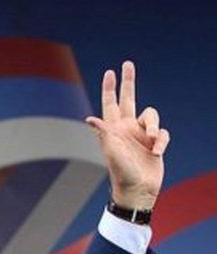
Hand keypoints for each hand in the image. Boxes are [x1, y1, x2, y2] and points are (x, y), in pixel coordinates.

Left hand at [85, 61, 169, 210]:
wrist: (137, 189)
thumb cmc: (121, 172)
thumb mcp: (111, 151)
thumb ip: (103, 133)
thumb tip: (90, 119)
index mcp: (114, 128)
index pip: (111, 103)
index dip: (110, 88)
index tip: (110, 71)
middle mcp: (127, 128)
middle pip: (129, 98)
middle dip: (128, 81)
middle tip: (127, 64)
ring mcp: (141, 135)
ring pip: (152, 115)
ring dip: (155, 127)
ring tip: (153, 143)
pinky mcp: (155, 143)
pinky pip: (163, 134)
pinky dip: (162, 142)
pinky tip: (156, 153)